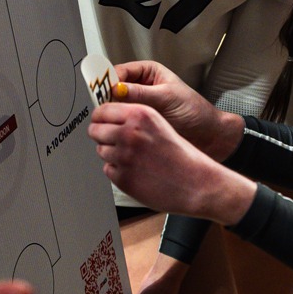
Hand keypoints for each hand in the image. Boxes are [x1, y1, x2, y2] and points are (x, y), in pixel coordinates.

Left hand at [90, 102, 255, 224]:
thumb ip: (134, 119)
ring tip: (134, 159)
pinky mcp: (123, 178)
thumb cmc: (182, 156)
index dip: (101, 118)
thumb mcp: (159, 124)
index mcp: (140, 115)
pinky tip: (137, 171)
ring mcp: (124, 156)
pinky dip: (118, 171)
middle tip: (116, 142)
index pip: (102, 111)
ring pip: (100, 151)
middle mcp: (129, 133)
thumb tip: (106, 120)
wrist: (197, 182)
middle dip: (103, 136)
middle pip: (95, 130)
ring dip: (111, 154)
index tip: (102, 122)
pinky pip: (108, 170)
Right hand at [111, 60, 235, 155]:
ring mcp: (139, 105)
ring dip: (113, 112)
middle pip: (114, 88)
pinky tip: (118, 128)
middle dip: (108, 97)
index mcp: (148, 72)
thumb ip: (141, 93)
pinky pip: (122, 121)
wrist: (208, 135)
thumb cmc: (195, 111)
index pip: (120, 71)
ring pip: (116, 106)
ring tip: (111, 118)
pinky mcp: (139, 122)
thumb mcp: (167, 97)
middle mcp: (141, 87)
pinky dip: (118, 124)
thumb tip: (117, 89)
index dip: (109, 81)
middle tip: (103, 107)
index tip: (103, 91)